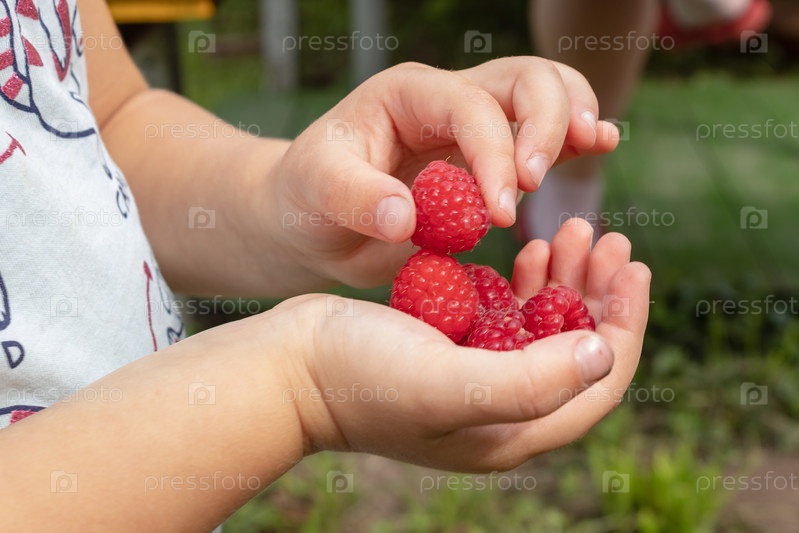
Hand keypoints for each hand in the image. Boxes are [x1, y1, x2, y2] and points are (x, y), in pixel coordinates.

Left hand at [264, 58, 619, 289]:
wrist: (311, 219)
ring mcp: (471, 125)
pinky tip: (599, 145)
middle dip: (546, 126)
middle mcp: (446, 100)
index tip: (499, 214)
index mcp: (408, 95)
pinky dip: (574, 136)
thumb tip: (405, 215)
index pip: (472, 108)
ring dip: (572, 118)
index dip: (495, 155)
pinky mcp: (486, 157)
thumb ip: (353, 198)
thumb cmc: (307, 198)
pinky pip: (539, 132)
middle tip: (535, 185)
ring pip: (544, 93)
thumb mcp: (315, 192)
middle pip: (524, 80)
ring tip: (594, 145)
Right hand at [283, 220, 649, 471]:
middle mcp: (501, 410)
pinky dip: (524, 283)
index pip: (599, 382)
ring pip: (543, 328)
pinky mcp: (450, 350)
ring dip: (564, 281)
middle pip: (576, 351)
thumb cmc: (361, 378)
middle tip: (606, 238)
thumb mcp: (449, 384)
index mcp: (513, 431)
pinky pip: (506, 316)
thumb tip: (603, 353)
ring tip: (569, 231)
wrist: (291, 368)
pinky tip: (526, 252)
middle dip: (598, 294)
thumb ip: (531, 381)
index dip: (625, 324)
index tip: (633, 266)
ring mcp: (474, 378)